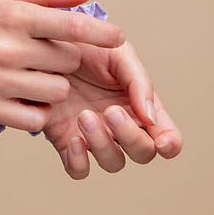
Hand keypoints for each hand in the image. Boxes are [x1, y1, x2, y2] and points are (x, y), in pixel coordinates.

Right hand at [0, 0, 128, 132]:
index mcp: (13, 17)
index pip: (70, 25)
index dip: (100, 32)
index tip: (118, 37)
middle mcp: (6, 49)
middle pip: (69, 61)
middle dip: (64, 58)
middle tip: (42, 53)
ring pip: (58, 90)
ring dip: (53, 85)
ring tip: (30, 74)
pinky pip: (38, 116)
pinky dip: (36, 108)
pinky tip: (21, 94)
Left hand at [38, 34, 183, 179]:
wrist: (43, 45)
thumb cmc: (86, 47)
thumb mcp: (118, 54)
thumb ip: (139, 82)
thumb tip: (150, 119)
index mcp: (140, 105)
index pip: (167, 136)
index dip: (170, 145)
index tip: (162, 141)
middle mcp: (121, 126)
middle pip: (142, 153)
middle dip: (131, 137)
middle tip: (111, 111)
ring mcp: (94, 136)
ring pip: (113, 163)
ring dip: (103, 145)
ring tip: (84, 115)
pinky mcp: (66, 142)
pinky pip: (78, 170)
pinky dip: (79, 161)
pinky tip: (73, 138)